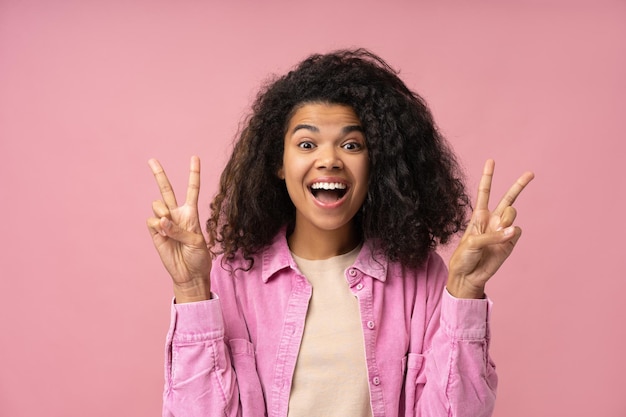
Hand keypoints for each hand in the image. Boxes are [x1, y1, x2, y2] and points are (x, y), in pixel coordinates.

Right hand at [146, 156, 211, 302]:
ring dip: (162, 212)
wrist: (189, 274)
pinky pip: (151, 220)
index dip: (193, 173)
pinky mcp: (155, 232)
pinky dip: (157, 225)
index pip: (192, 189)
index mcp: (191, 213)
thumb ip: (180, 229)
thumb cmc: (198, 257)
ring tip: (168, 225)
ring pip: (157, 205)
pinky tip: (163, 233)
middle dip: (159, 174)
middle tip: (151, 159)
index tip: (195, 157)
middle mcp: (176, 214)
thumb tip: (161, 220)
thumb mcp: (196, 242)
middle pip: (166, 189)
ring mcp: (164, 223)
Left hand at [447, 159, 533, 298]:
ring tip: (498, 231)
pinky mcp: (511, 242)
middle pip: (508, 198)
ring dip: (507, 219)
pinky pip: (517, 230)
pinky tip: (504, 239)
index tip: (491, 161)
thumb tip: (513, 231)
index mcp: (479, 215)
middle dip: (519, 185)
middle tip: (531, 173)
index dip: (487, 177)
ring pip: (513, 213)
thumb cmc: (464, 257)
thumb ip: (492, 235)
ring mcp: (503, 230)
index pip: (484, 192)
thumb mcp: (471, 242)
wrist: (468, 276)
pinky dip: (511, 233)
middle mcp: (493, 220)